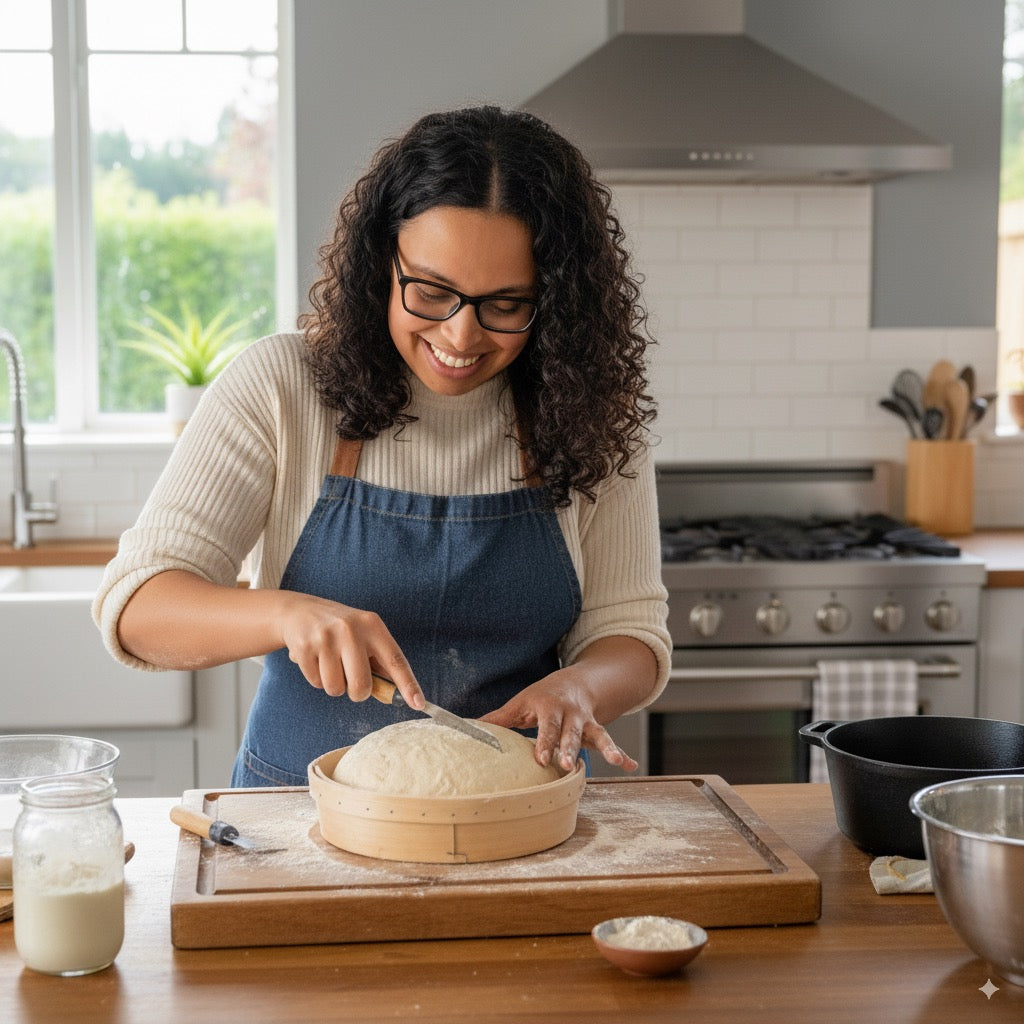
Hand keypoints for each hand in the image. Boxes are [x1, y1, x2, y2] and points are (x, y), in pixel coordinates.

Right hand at [277, 591, 423, 706]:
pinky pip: (316, 683)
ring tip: (329, 663)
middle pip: (362, 685)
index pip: (395, 660)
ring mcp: (326, 638)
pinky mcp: (304, 648)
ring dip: (334, 685)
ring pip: (336, 688)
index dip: (408, 684)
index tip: (419, 703)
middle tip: (351, 678)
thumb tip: (394, 693)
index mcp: (372, 625)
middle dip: (358, 693)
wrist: (299, 611)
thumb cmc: (339, 629)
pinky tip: (315, 659)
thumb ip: (379, 661)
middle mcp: (350, 629)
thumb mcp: (364, 634)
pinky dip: (316, 679)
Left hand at [480, 667, 638, 773]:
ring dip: (606, 748)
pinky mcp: (597, 729)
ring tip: (615, 761)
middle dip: (571, 748)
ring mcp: (586, 722)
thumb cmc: (540, 698)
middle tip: (569, 764)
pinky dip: (622, 754)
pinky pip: (609, 741)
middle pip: (571, 732)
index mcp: (548, 707)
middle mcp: (570, 713)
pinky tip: (630, 766)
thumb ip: (498, 719)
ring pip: (596, 735)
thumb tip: (468, 728)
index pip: (546, 726)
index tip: (541, 759)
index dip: (544, 742)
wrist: (574, 683)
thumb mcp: (520, 704)